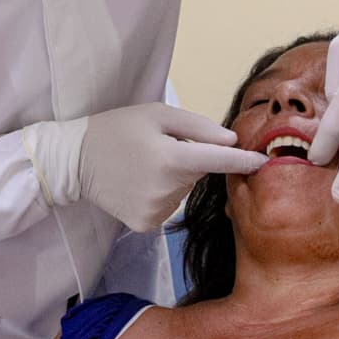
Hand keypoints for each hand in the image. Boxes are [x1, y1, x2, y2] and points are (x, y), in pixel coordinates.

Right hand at [24, 103, 266, 231]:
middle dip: (188, 160)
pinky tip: (137, 185)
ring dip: (173, 180)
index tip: (265, 162)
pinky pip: (167, 207)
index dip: (244, 161)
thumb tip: (231, 142)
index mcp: (172, 158)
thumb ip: (197, 126)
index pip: (219, 161)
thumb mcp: (155, 114)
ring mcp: (156, 211)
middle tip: (157, 148)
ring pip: (182, 192)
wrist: (73, 159)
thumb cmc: (115, 128)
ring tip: (143, 166)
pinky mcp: (145, 224)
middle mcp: (168, 190)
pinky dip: (159, 196)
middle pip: (198, 174)